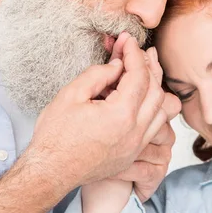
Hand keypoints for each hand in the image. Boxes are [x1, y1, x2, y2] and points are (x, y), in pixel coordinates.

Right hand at [26, 33, 165, 190]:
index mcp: (120, 115)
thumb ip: (97, 75)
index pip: (138, 75)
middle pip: (156, 90)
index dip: (134, 53)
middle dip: (148, 66)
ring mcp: (136, 145)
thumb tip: (118, 65)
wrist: (50, 172)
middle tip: (138, 51)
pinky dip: (153, 108)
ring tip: (144, 70)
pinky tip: (141, 97)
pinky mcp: (132, 154)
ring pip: (161, 110)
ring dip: (155, 88)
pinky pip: (154, 127)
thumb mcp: (70, 95)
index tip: (127, 40)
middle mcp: (135, 132)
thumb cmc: (55, 136)